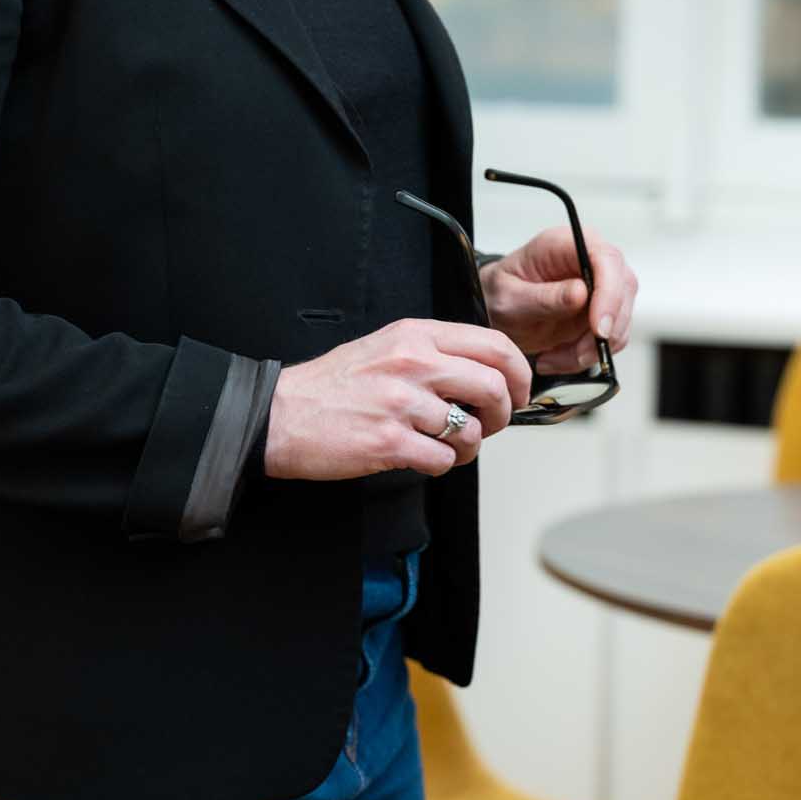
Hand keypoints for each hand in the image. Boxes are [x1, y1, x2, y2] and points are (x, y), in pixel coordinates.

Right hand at [264, 319, 532, 481]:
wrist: (281, 414)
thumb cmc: (332, 385)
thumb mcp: (385, 346)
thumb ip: (432, 352)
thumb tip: (485, 373)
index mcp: (414, 335)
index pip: (493, 344)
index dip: (519, 373)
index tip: (518, 391)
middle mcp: (411, 363)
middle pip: (494, 386)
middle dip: (502, 414)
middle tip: (488, 424)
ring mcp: (401, 403)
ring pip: (472, 430)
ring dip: (468, 446)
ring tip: (446, 444)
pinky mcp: (390, 442)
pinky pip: (444, 460)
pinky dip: (441, 465)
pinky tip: (421, 456)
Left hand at [477, 228, 637, 373]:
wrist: (498, 310)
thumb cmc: (500, 293)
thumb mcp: (510, 298)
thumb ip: (544, 297)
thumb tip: (581, 293)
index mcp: (564, 244)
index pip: (606, 258)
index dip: (610, 293)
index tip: (598, 329)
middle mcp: (590, 258)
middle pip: (624, 289)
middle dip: (606, 330)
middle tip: (577, 354)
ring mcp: (602, 285)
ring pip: (621, 319)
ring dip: (593, 349)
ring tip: (553, 358)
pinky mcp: (604, 310)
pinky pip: (611, 338)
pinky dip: (589, 355)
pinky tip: (557, 358)